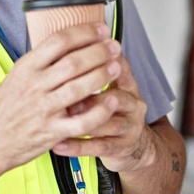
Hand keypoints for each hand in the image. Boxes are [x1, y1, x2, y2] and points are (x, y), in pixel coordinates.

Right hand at [0, 22, 121, 175]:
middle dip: (99, 51)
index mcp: (26, 68)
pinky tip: (112, 101)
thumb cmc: (2, 111)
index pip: (59, 41)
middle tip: (114, 46)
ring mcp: (44, 109)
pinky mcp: (52, 132)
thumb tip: (67, 45)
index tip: (100, 29)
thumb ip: (40, 64)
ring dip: (102, 74)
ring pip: (80, 87)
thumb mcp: (15, 78)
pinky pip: (82, 121)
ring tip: (117, 66)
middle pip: (74, 61)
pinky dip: (100, 110)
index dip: (84, 32)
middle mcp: (35, 86)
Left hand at [51, 54, 154, 173]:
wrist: (134, 146)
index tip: (80, 57)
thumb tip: (69, 45)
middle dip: (93, 94)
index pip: (121, 68)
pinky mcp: (121, 148)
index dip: (103, 62)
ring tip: (62, 116)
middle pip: (117, 97)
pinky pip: (98, 147)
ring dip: (83, 119)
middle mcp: (134, 105)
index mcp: (129, 86)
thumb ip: (96, 70)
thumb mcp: (112, 89)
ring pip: (108, 123)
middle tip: (68, 91)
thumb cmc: (113, 112)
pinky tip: (59, 145)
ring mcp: (130, 128)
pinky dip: (77, 146)